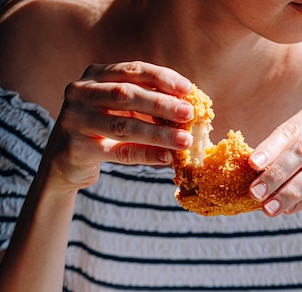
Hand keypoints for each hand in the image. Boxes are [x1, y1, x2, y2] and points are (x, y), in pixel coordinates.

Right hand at [43, 61, 193, 190]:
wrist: (64, 162)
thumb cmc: (101, 132)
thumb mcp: (119, 112)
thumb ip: (144, 107)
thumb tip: (186, 112)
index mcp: (94, 76)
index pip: (132, 70)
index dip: (161, 78)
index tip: (187, 88)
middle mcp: (81, 93)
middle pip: (126, 95)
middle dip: (161, 104)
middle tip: (188, 113)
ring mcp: (76, 120)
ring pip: (124, 126)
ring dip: (158, 134)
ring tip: (184, 141)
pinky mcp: (78, 148)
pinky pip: (118, 151)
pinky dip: (145, 155)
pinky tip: (166, 158)